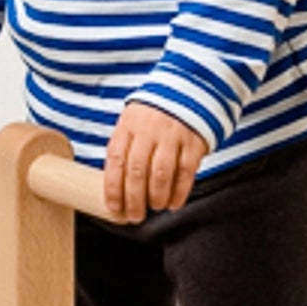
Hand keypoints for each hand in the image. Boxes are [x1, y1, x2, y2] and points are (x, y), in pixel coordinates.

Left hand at [104, 101, 208, 222]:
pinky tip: (174, 203)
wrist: (187, 89)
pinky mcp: (193, 142)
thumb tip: (115, 188)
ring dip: (156, 196)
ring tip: (154, 207)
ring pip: (161, 173)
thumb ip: (124, 148)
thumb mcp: (132, 122)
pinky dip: (179, 192)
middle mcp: (149, 130)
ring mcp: (172, 135)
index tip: (114, 208)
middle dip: (134, 199)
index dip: (113, 188)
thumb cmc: (153, 114)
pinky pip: (185, 172)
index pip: (116, 160)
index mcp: (128, 125)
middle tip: (134, 216)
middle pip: (137, 171)